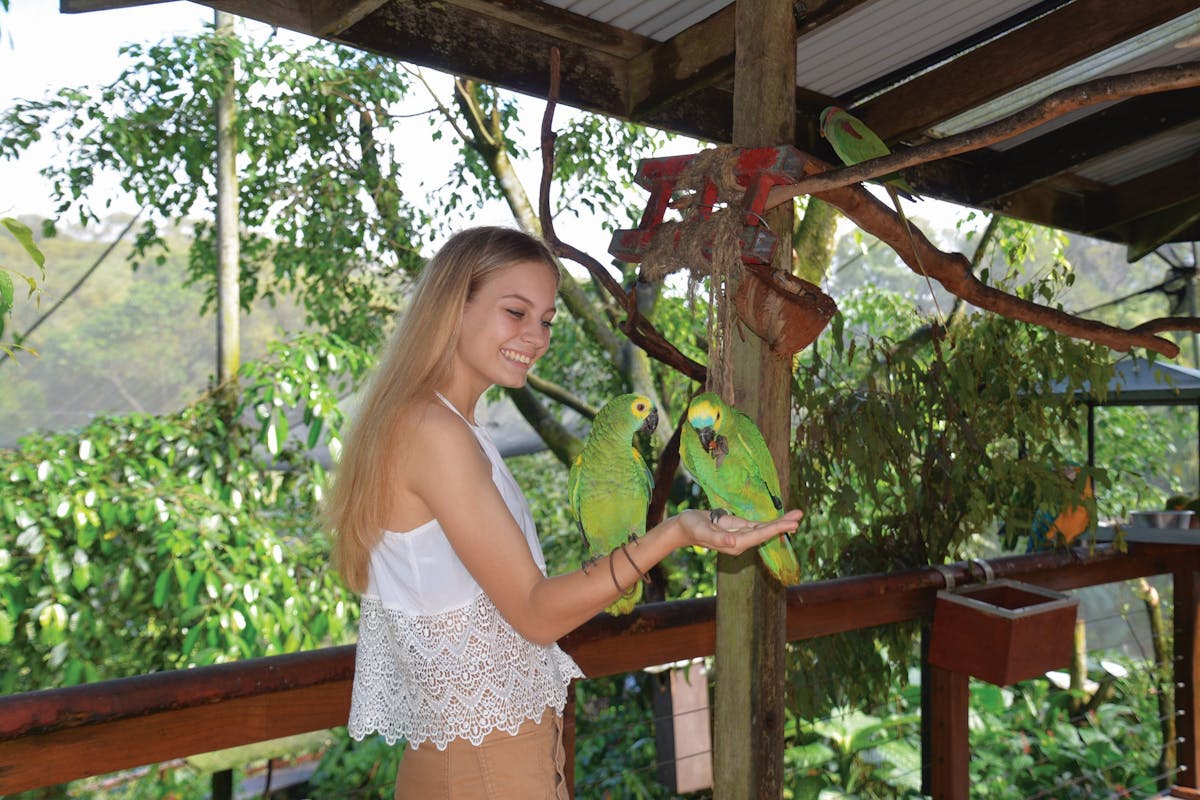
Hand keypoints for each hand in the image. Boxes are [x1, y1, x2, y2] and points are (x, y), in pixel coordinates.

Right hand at [678, 508, 802, 555]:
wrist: (683, 527)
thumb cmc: (691, 528)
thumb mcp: (702, 531)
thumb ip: (718, 538)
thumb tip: (734, 542)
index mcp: (735, 543)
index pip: (760, 535)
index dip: (776, 528)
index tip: (791, 524)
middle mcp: (741, 541)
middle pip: (766, 532)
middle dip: (783, 524)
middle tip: (800, 516)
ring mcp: (741, 535)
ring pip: (764, 529)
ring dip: (780, 523)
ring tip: (796, 516)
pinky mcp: (738, 528)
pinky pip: (758, 526)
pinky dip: (770, 523)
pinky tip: (781, 521)